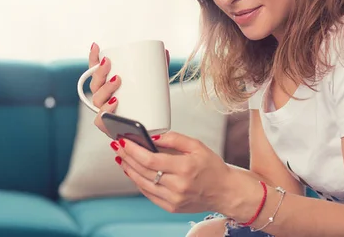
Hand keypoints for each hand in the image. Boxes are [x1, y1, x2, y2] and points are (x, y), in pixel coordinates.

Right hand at [88, 43, 169, 135]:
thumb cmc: (147, 107)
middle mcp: (104, 101)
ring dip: (104, 88)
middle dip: (99, 71)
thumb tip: (165, 52)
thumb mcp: (152, 85)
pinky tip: (114, 102)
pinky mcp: (110, 127)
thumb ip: (158, 69)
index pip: (96, 73)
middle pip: (95, 85)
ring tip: (117, 80)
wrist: (152, 131)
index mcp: (109, 88)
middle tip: (108, 62)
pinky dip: (105, 112)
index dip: (92, 59)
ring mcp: (106, 114)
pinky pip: (101, 122)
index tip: (96, 46)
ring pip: (97, 101)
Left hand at [109, 131, 230, 213]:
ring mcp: (174, 199)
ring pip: (142, 184)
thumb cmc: (212, 167)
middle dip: (127, 157)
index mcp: (185, 168)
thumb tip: (153, 136)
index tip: (124, 141)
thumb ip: (174, 139)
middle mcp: (178, 186)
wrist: (225, 192)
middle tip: (118, 147)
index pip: (151, 160)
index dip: (134, 151)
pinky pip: (148, 194)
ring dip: (129, 170)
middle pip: (143, 172)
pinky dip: (138, 182)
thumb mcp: (197, 146)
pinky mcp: (171, 207)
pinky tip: (133, 172)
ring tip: (122, 158)